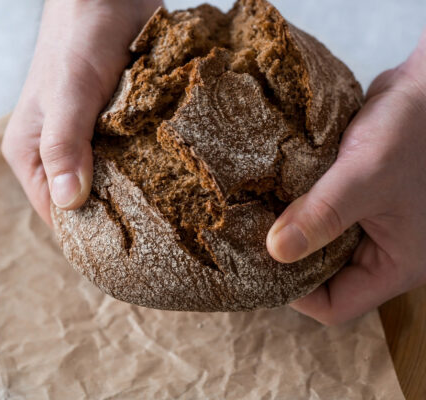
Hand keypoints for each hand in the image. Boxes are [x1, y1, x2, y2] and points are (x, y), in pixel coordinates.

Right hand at [3, 0, 161, 224]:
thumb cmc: (78, 40)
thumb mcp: (68, 94)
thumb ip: (65, 145)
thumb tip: (69, 203)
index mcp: (33, 156)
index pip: (58, 216)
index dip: (90, 236)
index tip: (130, 254)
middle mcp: (59, 156)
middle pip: (89, 205)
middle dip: (120, 219)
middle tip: (162, 239)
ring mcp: (91, 143)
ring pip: (116, 185)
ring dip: (141, 196)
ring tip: (176, 214)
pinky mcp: (118, 130)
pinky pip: (135, 161)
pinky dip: (153, 170)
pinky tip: (178, 182)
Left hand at [267, 29, 425, 324]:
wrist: (425, 85)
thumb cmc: (412, 130)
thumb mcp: (366, 175)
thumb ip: (322, 214)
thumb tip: (275, 251)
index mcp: (395, 264)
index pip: (336, 306)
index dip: (296, 294)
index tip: (262, 263)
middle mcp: (380, 251)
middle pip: (321, 278)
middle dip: (286, 260)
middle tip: (247, 241)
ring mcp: (366, 225)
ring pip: (315, 246)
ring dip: (288, 232)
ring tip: (252, 218)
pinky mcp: (351, 200)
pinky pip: (317, 217)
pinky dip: (294, 209)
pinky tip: (267, 196)